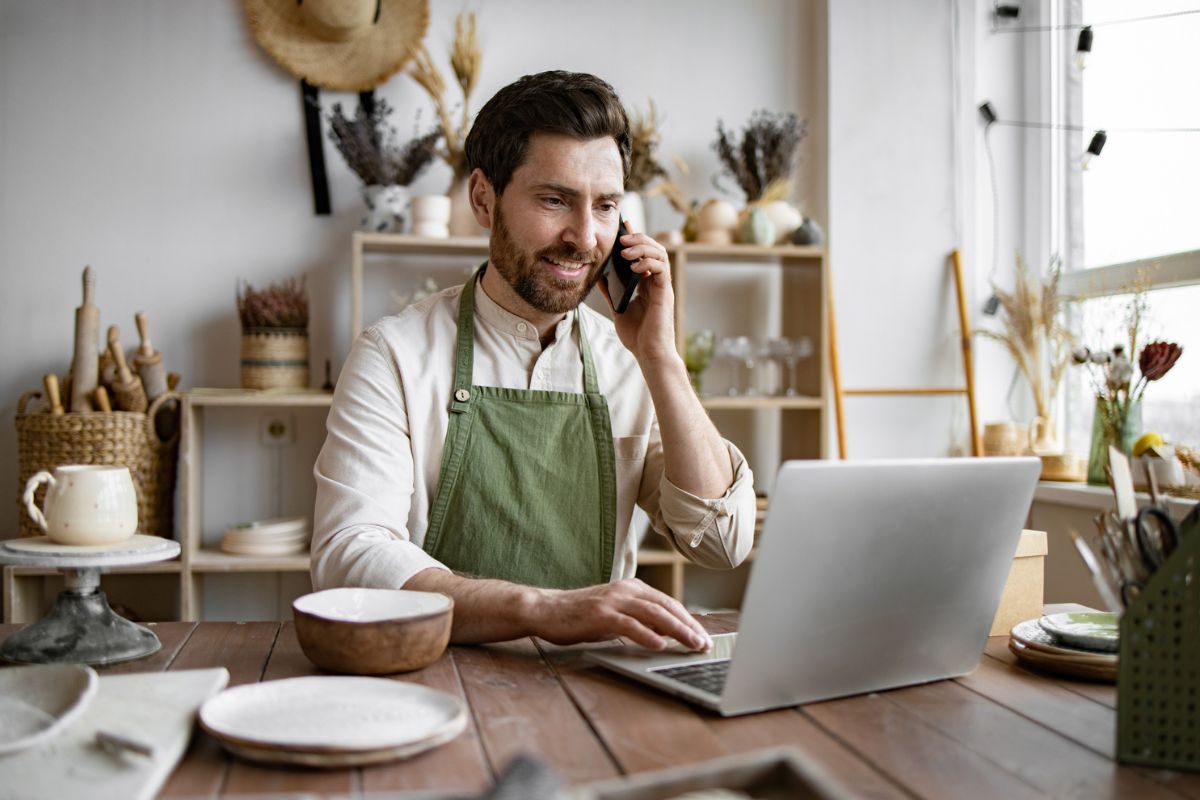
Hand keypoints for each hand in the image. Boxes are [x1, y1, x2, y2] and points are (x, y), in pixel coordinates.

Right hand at [533, 578, 710, 651]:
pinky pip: (629, 624)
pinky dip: (647, 634)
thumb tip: (667, 634)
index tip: (703, 636)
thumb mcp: (616, 615)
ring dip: (677, 630)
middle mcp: (626, 590)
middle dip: (689, 626)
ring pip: (654, 614)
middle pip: (666, 607)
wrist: (547, 610)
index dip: (688, 620)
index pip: (668, 603)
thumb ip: (639, 620)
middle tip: (705, 644)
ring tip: (692, 645)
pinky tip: (661, 644)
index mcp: (632, 588)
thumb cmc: (581, 616)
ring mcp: (613, 600)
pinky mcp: (600, 614)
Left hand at [597, 221, 677, 365]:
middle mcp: (657, 282)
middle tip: (622, 235)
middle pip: (654, 248)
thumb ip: (610, 291)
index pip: (643, 253)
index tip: (623, 225)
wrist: (649, 354)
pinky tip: (635, 266)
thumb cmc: (637, 336)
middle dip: (638, 237)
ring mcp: (663, 286)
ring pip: (660, 254)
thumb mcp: (617, 308)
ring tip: (626, 248)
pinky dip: (649, 263)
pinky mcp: (666, 293)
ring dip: (643, 247)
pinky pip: (662, 269)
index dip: (635, 237)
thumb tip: (598, 275)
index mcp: (647, 284)